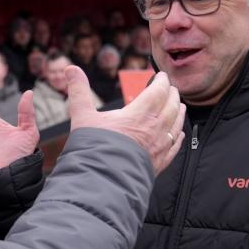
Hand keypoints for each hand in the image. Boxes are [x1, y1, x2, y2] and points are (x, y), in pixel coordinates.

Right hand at [66, 66, 184, 173]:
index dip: (162, 81)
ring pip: (177, 124)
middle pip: (171, 105)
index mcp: (140, 113)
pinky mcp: (160, 162)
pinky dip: (179, 135)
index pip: (158, 91)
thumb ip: (79, 91)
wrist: (103, 180)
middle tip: (170, 88)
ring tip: (179, 105)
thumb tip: (70, 68)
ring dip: (178, 111)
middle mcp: (154, 128)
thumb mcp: (82, 116)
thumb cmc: (93, 147)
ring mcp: (160, 146)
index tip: (161, 76)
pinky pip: (176, 145)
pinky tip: (179, 133)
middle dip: (171, 94)